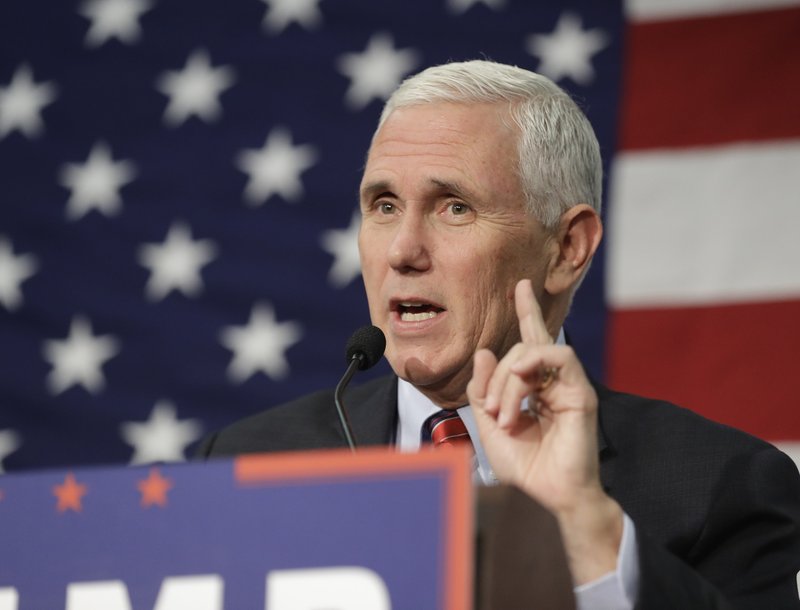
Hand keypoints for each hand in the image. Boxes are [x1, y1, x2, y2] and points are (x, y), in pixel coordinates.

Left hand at [467, 279, 622, 583]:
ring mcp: (568, 384)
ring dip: (511, 380)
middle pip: (520, 348)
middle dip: (497, 378)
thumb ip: (484, 390)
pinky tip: (522, 379)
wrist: (551, 494)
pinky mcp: (581, 392)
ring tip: (507, 416)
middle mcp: (552, 380)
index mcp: (533, 385)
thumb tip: (485, 352)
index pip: (530, 340)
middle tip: (495, 415)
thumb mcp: (490, 425)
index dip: (527, 311)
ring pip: (534, 351)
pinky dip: (535, 362)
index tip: (521, 286)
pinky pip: (560, 358)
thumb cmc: (525, 465)